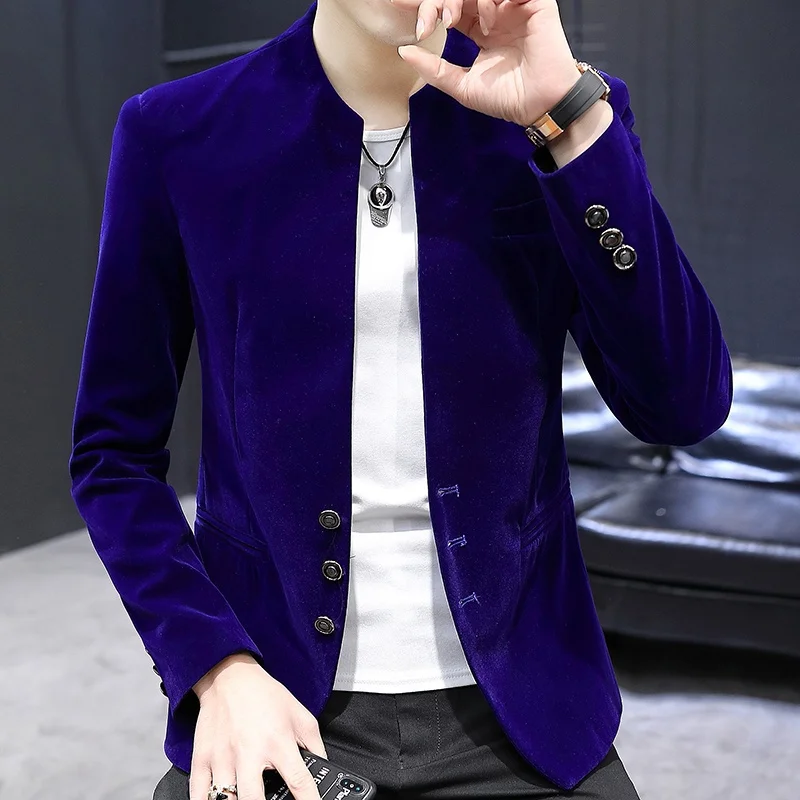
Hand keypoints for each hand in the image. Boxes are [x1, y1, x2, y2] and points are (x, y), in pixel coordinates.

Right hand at [190, 656, 327, 799]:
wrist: (230, 676)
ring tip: (245, 799)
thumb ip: (315, 745)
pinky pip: (198, 794)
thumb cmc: (265, 696)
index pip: (299, 781)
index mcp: (278, 742)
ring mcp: (223, 758)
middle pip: (254, 799)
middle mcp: (250, 752)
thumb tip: (323, 768)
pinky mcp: (202, 759)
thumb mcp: (300, 715)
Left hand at [392, 0, 581, 126]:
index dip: (427, 9)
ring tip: (455, 23)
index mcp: (480, 30)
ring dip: (459, 0)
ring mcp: (513, 7)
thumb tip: (405, 52)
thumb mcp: (462, 87)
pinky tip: (487, 24)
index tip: (408, 15)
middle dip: (437, 2)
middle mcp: (495, 14)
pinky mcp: (533, 3)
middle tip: (428, 21)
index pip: (449, 7)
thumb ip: (434, 70)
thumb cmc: (507, 99)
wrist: (539, 104)